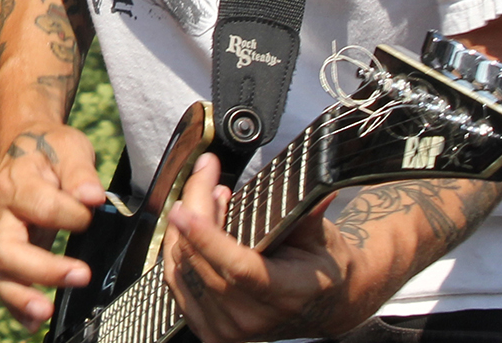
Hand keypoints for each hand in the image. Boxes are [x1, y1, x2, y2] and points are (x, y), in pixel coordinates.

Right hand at [0, 124, 105, 328]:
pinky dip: (15, 306)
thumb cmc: (50, 149)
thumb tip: (93, 197)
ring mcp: (1, 234)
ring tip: (45, 313)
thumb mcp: (69, 147)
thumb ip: (80, 172)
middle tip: (81, 275)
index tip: (93, 209)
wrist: (24, 146)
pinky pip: (2, 281)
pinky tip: (35, 323)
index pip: (40, 205)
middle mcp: (1, 213)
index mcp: (15, 182)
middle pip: (8, 248)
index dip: (71, 214)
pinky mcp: (7, 251)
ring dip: (20, 296)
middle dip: (42, 269)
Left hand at [163, 152, 370, 341]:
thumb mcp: (323, 239)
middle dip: (194, 208)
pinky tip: (193, 226)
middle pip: (202, 260)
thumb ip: (307, 212)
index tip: (184, 207)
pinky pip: (176, 281)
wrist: (325, 309)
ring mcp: (229, 329)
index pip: (238, 269)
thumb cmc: (322, 270)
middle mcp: (254, 318)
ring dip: (185, 226)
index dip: (206, 238)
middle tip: (206, 174)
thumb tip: (312, 181)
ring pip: (182, 267)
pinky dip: (179, 247)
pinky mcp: (209, 330)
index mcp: (286, 295)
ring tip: (206, 197)